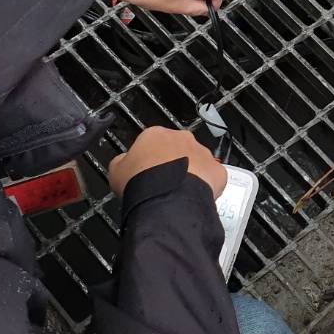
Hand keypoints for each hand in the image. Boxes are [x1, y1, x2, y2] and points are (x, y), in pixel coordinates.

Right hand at [109, 126, 227, 198]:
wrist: (166, 198)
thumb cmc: (141, 182)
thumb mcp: (116, 170)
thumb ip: (122, 161)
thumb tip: (124, 161)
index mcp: (155, 134)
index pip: (152, 142)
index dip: (148, 159)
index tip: (146, 172)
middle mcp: (181, 138)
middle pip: (177, 149)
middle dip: (172, 163)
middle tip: (163, 183)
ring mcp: (202, 152)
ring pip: (197, 161)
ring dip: (190, 173)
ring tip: (178, 193)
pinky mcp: (217, 169)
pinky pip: (212, 177)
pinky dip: (206, 186)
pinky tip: (193, 198)